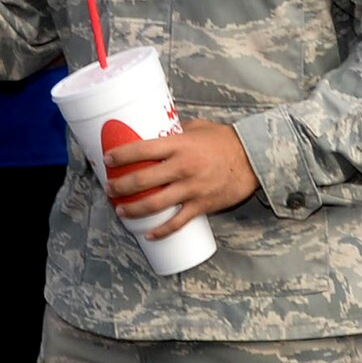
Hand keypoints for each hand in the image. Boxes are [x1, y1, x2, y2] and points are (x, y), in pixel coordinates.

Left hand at [103, 118, 257, 237]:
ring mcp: (192, 188)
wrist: (254, 158)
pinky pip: (178, 222)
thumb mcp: (196, 128)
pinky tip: (149, 234)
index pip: (142, 149)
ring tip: (120, 210)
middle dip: (120, 186)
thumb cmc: (224, 140)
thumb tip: (153, 130)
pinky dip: (162, 231)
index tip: (107, 160)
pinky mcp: (202, 205)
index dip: (121, 155)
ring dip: (134, 210)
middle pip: (142, 180)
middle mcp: (182, 167)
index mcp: (178, 145)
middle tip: (109, 188)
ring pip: (155, 204)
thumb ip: (174, 132)